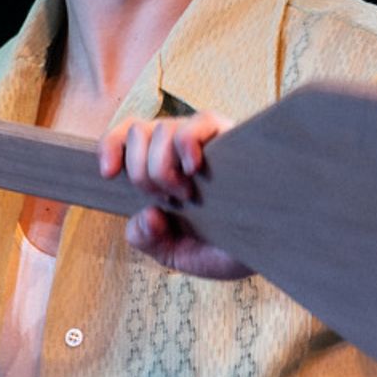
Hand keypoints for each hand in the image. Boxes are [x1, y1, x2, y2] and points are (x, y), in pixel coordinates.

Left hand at [103, 111, 254, 279]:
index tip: (107, 173)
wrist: (269, 253)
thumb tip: (145, 215)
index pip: (126, 137)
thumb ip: (149, 240)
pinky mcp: (231, 137)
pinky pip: (199, 122)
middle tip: (170, 201)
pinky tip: (195, 170)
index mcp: (163, 170)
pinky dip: (187, 144)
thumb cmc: (226, 249)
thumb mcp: (177, 254)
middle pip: (138, 132)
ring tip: (188, 195)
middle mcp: (180, 149)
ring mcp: (205, 141)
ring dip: (163, 168)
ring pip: (162, 128)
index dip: (109, 146)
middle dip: (142, 173)